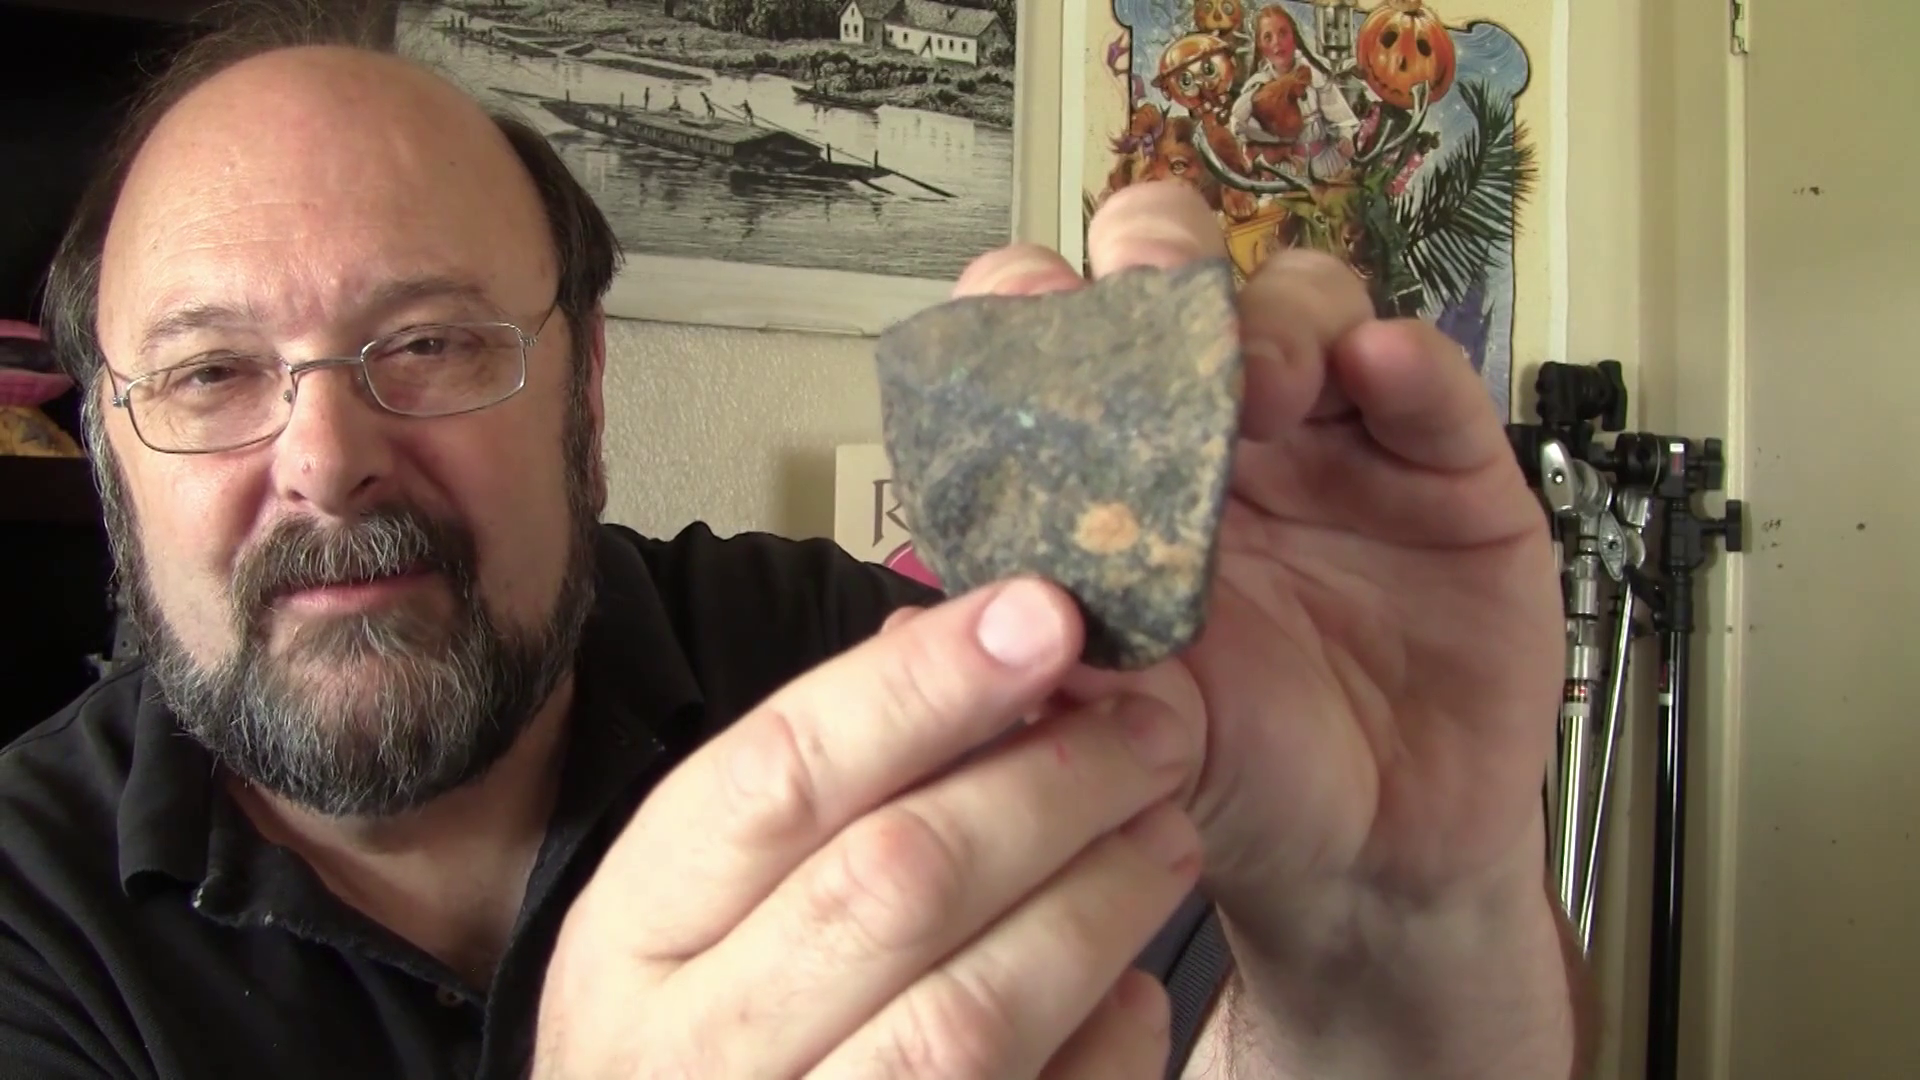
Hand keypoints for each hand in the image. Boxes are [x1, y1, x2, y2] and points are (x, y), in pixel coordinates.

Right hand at [534, 579, 1205, 1078]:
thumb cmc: (715, 1036)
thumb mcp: (701, 915)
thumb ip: (818, 795)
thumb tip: (976, 639)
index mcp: (631, 943)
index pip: (776, 777)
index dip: (921, 684)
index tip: (1048, 615)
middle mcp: (690, 1052)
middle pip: (891, 885)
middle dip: (1046, 785)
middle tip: (1151, 728)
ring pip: (969, 1019)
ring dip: (1095, 905)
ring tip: (1165, 835)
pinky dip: (1103, 1048)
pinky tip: (1132, 986)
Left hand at [954, 182, 1571, 1068]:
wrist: (1375, 856)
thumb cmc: (1236, 772)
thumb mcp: (1115, 728)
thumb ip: (1039, 661)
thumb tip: (914, 622)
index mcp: (1124, 475)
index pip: (1065, 343)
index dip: (1039, 306)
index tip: (1030, 319)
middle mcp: (1226, 435)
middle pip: (1184, 277)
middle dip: (1158, 258)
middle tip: (1154, 310)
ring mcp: (1340, 442)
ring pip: (1307, 302)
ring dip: (1275, 317)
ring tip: (1263, 383)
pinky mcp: (1450, 475)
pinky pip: (1434, 385)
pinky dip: (1406, 364)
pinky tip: (1377, 369)